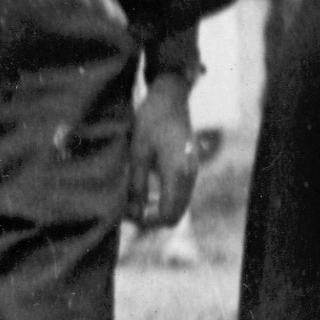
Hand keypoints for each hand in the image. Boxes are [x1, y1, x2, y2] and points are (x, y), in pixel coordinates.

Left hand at [127, 75, 201, 231]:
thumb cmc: (151, 121)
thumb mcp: (137, 153)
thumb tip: (133, 212)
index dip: (147, 222)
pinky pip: (180, 194)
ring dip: (158, 210)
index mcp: (177, 173)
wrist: (170, 97)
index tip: (127, 215)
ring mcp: (193, 171)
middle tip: (129, 212)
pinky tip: (147, 193)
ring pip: (179, 205)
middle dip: (152, 219)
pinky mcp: (190, 167)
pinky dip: (165, 199)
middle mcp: (189, 176)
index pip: (167, 214)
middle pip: (176, 214)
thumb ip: (137, 185)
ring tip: (134, 203)